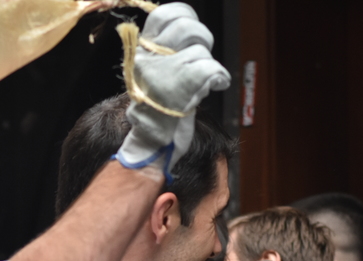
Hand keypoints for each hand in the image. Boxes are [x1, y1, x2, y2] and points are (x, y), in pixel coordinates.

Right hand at [116, 3, 230, 180]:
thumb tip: (189, 34)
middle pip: (186, 28)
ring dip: (210, 65)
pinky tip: (217, 85)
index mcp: (142, 52)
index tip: (193, 30)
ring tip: (205, 80)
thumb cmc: (157, 112)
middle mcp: (150, 58)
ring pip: (200, 51)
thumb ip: (165, 53)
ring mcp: (164, 73)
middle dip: (203, 39)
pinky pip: (211, 69)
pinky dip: (220, 77)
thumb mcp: (153, 74)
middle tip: (202, 57)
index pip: (163, 16)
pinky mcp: (181, 88)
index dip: (184, 15)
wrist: (152, 143)